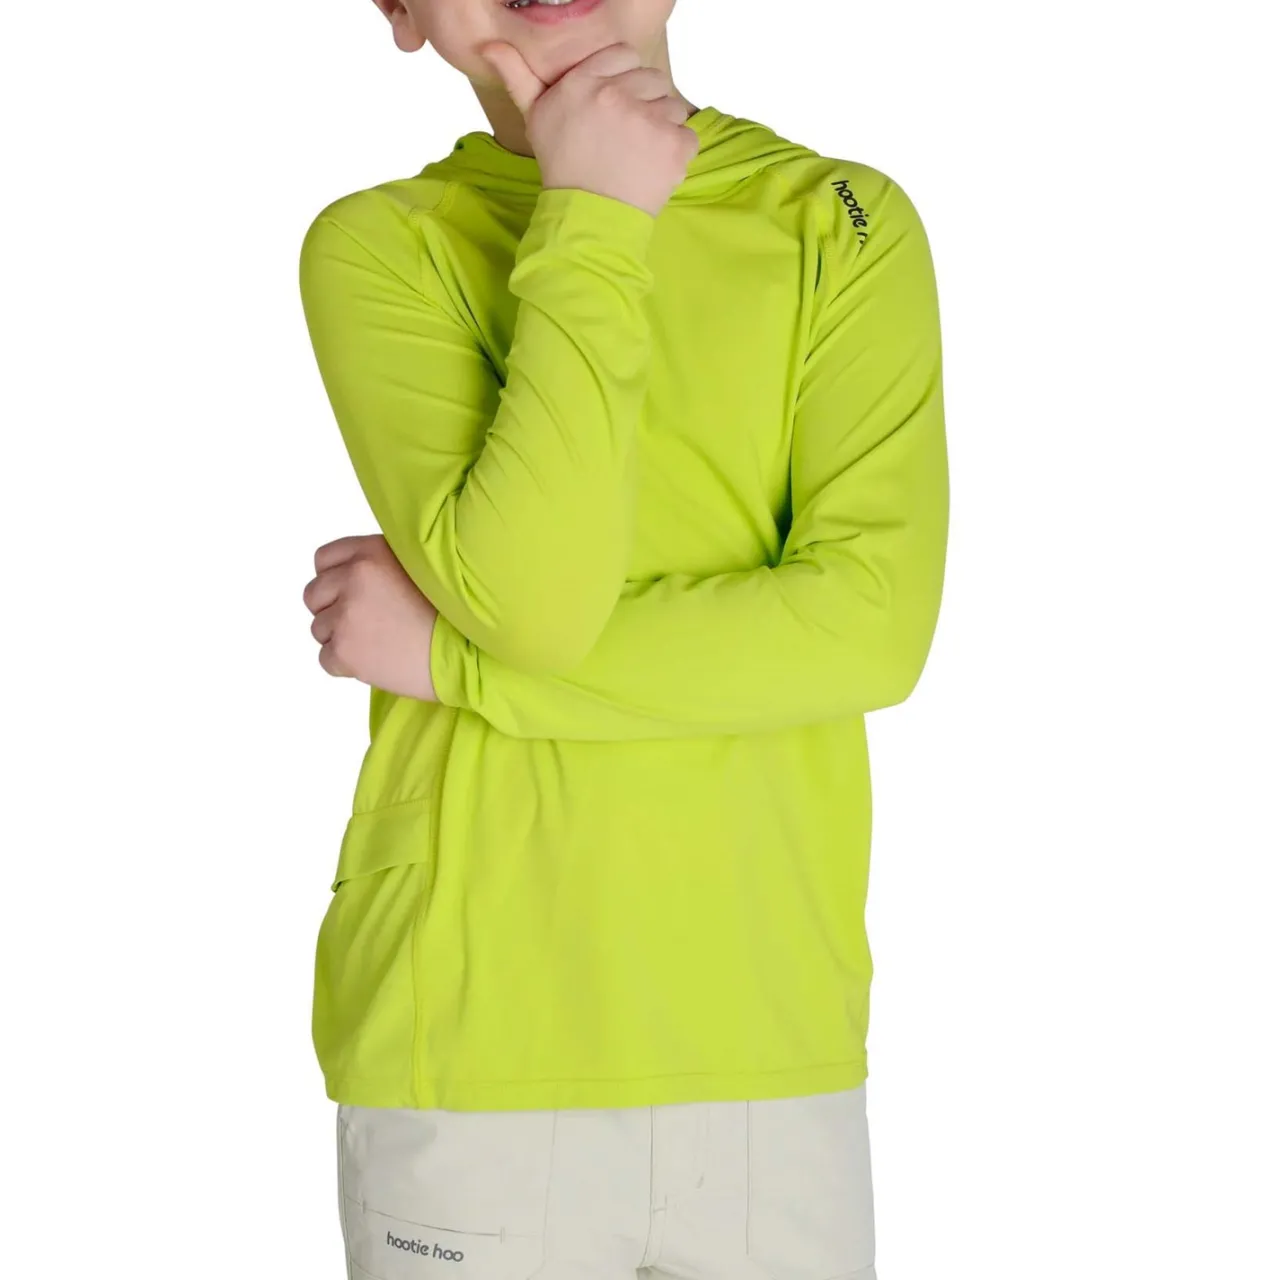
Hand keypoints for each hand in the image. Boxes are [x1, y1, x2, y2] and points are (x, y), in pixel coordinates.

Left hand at [303, 534, 437, 700]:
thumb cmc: (451, 614)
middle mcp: (353, 578)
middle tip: (364, 624)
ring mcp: (346, 614)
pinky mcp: (344, 649)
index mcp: (370, 553)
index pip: (323, 560)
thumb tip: (353, 576)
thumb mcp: (418, 567)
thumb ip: (379, 564)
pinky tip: (376, 661)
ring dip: (341, 639)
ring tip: (377, 644)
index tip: (351, 595)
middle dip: (332, 610)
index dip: (335, 580)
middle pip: (313, 595)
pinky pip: (326, 660)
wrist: (465, 653)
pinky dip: (346, 665)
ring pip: (318, 629)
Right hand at [479, 40, 698, 218]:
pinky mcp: (672, 145)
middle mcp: (615, 95)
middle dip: (644, 105)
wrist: (587, 219)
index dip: (624, 81)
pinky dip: (677, 154)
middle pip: (652, 79)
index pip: (624, 55)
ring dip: (661, 129)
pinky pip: (687, 135)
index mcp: (583, 82)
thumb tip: (491, 45)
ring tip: (638, 156)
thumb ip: (518, 77)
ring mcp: (647, 120)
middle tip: (625, 139)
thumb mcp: (536, 118)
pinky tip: (653, 168)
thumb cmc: (563, 167)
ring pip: (672, 106)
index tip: (616, 108)